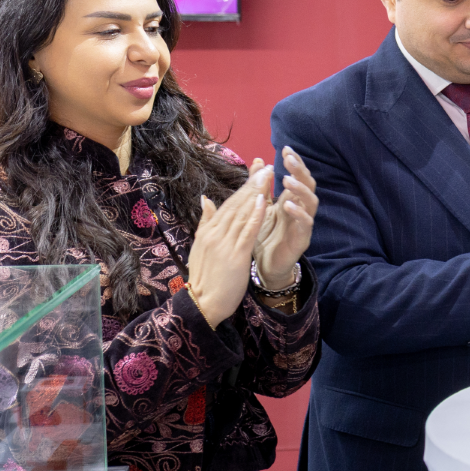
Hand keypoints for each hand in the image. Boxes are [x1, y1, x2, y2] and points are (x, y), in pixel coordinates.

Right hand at [187, 162, 271, 325]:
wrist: (203, 303)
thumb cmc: (205, 278)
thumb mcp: (201, 247)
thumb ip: (206, 223)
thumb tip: (206, 199)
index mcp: (207, 231)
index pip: (228, 204)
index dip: (243, 187)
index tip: (256, 172)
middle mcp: (214, 233)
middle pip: (236, 204)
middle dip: (252, 184)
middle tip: (266, 167)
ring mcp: (224, 243)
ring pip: (242, 213)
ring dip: (256, 193)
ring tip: (268, 176)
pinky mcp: (235, 255)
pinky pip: (247, 231)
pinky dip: (255, 214)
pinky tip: (264, 201)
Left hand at [254, 146, 318, 289]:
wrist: (264, 266)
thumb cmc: (263, 236)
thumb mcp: (259, 207)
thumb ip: (260, 186)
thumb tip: (258, 161)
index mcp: (291, 200)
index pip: (298, 176)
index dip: (295, 163)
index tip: (285, 150)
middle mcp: (300, 209)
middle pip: (308, 184)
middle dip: (300, 170)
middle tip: (288, 159)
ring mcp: (303, 223)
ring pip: (311, 201)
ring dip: (300, 189)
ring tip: (286, 180)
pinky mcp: (302, 238)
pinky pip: (306, 223)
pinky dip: (298, 213)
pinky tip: (287, 205)